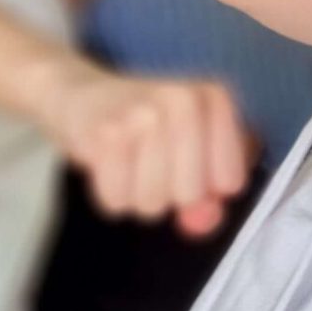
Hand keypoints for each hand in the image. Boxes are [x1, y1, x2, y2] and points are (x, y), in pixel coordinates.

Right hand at [34, 60, 249, 235]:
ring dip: (136, 195)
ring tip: (128, 159)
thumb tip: (204, 218)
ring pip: (152, 204)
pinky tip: (106, 162)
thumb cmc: (145, 126)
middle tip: (149, 159)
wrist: (79, 92)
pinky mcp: (104, 134)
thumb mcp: (193, 148)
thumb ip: (213, 192)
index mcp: (212, 98)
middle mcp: (181, 99)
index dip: (207, 187)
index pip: (231, 182)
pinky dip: (110, 192)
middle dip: (168, 194)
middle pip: (190, 196)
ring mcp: (141, 115)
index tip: (187, 161)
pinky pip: (117, 201)